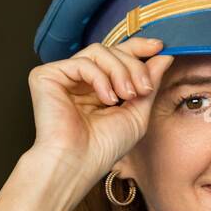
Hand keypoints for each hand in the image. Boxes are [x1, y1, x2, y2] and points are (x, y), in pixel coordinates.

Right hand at [25, 36, 173, 198]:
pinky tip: (107, 99)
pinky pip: (82, 63)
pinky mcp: (46, 76)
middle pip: (111, 50)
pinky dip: (100, 78)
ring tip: (127, 95)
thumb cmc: (104, 147)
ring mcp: (62, 76)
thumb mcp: (137, 113)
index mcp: (97, 87)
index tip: (159, 46)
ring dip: (120, 71)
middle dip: (133, 66)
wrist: (78, 164)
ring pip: (98, 51)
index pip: (117, 56)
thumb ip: (149, 83)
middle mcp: (79, 80)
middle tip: (143, 89)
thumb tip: (164, 56)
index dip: (138, 47)